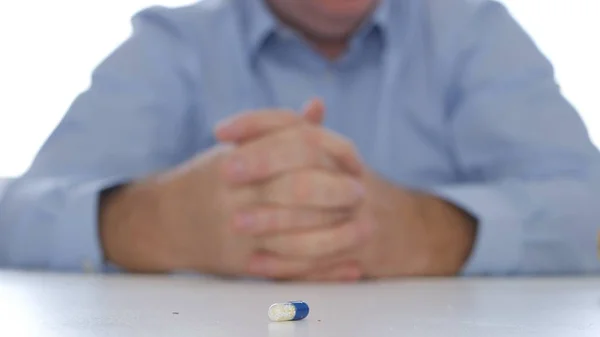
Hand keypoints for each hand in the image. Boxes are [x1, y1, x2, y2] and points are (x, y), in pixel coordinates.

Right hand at [100, 101, 370, 279]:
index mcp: (238, 157)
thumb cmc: (209, 179)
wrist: (163, 221)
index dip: (329, 152)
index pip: (292, 145)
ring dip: (336, 232)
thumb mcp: (237, 148)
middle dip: (334, 191)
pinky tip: (349, 267)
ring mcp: (236, 228)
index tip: (354, 160)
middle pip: (296, 188)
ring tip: (365, 229)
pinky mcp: (239, 261)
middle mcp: (235, 191)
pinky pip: (288, 267)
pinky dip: (323, 269)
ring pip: (295, 232)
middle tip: (361, 194)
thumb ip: (278, 130)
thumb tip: (318, 107)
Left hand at [218, 99, 475, 278]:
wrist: (407, 229)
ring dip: (271, 218)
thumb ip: (298, 138)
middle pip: (304, 156)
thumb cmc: (353, 191)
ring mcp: (358, 212)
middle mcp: (349, 175)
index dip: (255, 123)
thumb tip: (253, 122)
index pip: (293, 124)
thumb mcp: (332, 162)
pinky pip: (320, 257)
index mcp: (336, 151)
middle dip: (262, 163)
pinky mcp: (361, 249)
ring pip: (313, 210)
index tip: (220, 130)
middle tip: (224, 173)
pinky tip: (255, 262)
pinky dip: (285, 262)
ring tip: (235, 222)